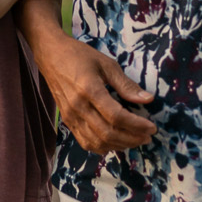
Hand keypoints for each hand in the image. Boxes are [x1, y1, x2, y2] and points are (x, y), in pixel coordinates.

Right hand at [16, 0, 155, 153]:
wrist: (50, 54)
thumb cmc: (78, 55)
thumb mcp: (106, 64)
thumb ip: (126, 84)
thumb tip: (148, 99)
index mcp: (89, 89)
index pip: (116, 116)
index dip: (136, 125)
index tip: (151, 127)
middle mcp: (78, 106)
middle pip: (107, 133)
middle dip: (131, 139)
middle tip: (147, 137)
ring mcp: (70, 116)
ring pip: (96, 142)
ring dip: (118, 145)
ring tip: (134, 140)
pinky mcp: (66, 120)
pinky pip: (85, 141)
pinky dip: (102, 147)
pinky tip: (115, 142)